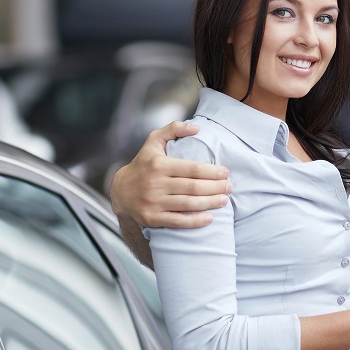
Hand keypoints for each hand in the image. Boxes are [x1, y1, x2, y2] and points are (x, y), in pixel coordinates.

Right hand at [110, 121, 230, 228]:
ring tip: (224, 200)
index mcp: (159, 164)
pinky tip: (210, 218)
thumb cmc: (144, 163)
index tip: (225, 173)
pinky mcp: (152, 218)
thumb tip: (197, 128)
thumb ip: (173, 129)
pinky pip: (178, 221)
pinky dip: (195, 221)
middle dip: (215, 188)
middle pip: (193, 187)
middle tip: (229, 187)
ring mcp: (153, 202)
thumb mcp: (153, 141)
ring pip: (188, 204)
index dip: (212, 172)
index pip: (192, 169)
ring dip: (210, 203)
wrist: (121, 190)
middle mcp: (156, 183)